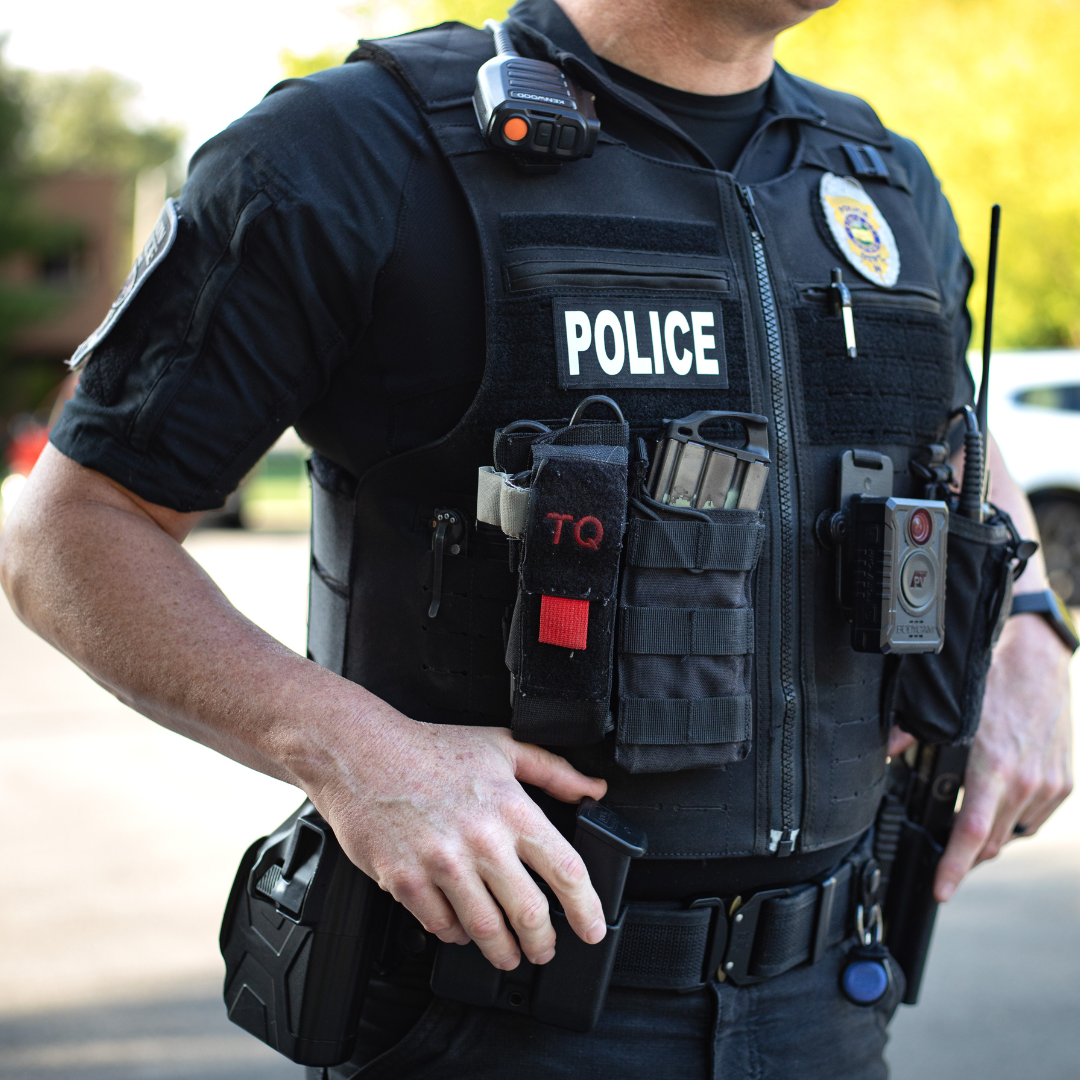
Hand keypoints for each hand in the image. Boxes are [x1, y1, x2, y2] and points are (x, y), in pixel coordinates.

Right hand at [308, 705, 607, 970]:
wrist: (361, 753)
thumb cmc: (431, 749)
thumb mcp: (502, 746)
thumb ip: (553, 771)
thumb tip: (594, 789)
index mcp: (511, 807)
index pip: (566, 870)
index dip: (587, 909)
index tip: (592, 929)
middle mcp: (481, 839)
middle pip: (530, 913)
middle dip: (544, 944)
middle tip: (545, 950)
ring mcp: (442, 863)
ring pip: (487, 930)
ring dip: (503, 952)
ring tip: (509, 954)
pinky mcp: (406, 880)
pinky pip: (441, 926)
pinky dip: (457, 935)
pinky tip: (462, 929)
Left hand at [928, 613, 1071, 901]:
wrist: (1038, 661)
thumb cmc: (993, 682)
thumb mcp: (948, 708)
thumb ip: (911, 733)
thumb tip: (884, 751)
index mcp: (994, 768)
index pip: (971, 832)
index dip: (954, 866)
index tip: (941, 889)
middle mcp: (1025, 783)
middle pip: (989, 842)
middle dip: (963, 855)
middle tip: (941, 856)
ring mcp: (1048, 786)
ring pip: (1011, 835)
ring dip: (987, 837)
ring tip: (965, 825)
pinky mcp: (1063, 784)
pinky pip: (1032, 820)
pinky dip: (1011, 820)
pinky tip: (994, 806)